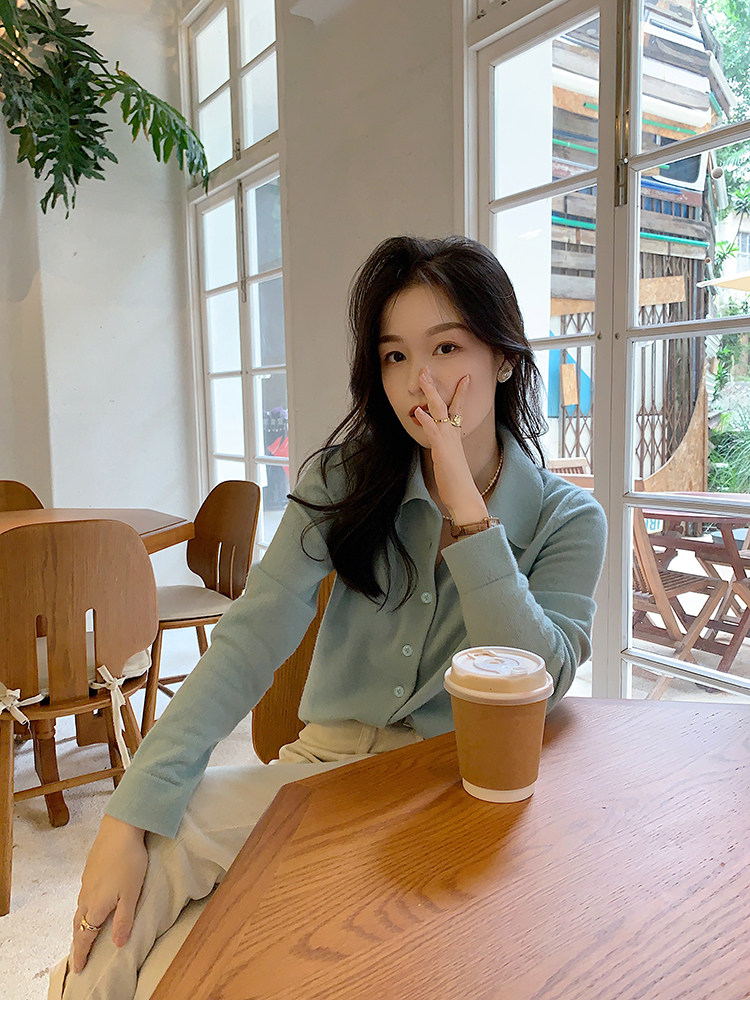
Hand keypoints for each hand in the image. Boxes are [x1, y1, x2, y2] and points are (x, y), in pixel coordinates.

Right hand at [71, 815, 147, 973]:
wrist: (119, 829)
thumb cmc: (129, 862)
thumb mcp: (131, 894)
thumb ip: (124, 920)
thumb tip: (117, 945)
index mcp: (96, 906)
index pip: (85, 936)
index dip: (82, 954)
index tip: (79, 968)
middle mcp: (86, 897)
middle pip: (78, 925)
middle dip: (78, 942)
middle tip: (79, 955)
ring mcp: (86, 882)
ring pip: (79, 910)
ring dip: (80, 925)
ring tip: (85, 933)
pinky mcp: (89, 870)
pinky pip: (83, 896)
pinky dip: (84, 908)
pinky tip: (92, 904)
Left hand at [413, 368, 487, 523]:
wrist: (464, 495)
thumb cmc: (456, 482)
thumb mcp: (449, 461)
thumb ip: (445, 450)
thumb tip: (442, 448)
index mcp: (455, 437)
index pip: (459, 410)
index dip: (461, 393)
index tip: (464, 378)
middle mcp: (453, 434)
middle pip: (447, 403)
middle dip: (436, 385)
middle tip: (428, 369)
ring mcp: (448, 440)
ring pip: (439, 410)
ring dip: (430, 392)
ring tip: (422, 376)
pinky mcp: (442, 449)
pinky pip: (433, 430)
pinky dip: (426, 419)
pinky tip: (418, 410)